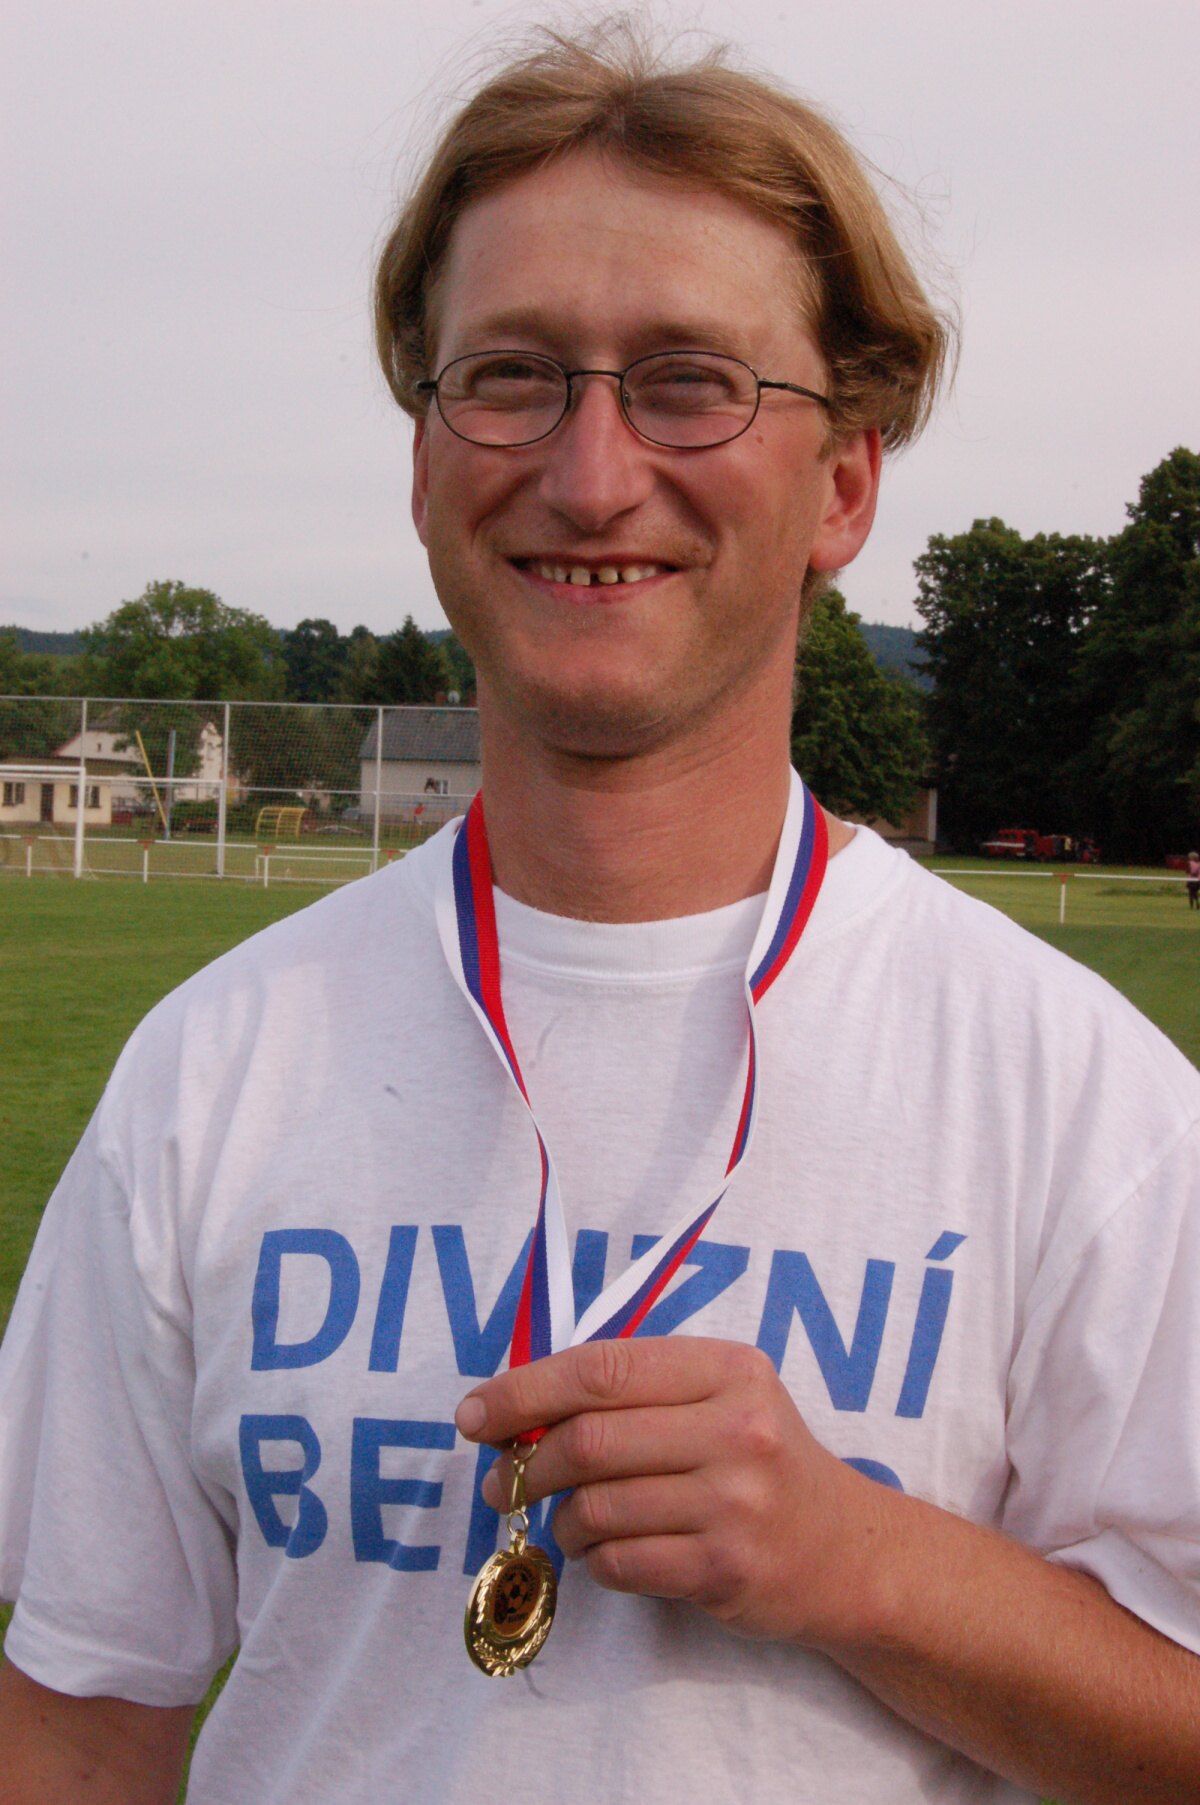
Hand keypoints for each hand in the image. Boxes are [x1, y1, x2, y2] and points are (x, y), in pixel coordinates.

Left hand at [455, 1336, 884, 1644]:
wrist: (847, 1551)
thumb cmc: (761, 1463)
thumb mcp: (719, 1399)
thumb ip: (633, 1393)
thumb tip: (516, 1411)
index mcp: (726, 1369)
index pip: (601, 1369)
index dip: (524, 1390)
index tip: (475, 1414)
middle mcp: (737, 1429)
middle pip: (589, 1441)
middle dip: (527, 1465)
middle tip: (501, 1483)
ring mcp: (735, 1503)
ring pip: (597, 1509)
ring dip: (562, 1520)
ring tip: (569, 1522)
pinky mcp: (726, 1570)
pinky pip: (619, 1563)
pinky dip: (594, 1560)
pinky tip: (608, 1552)